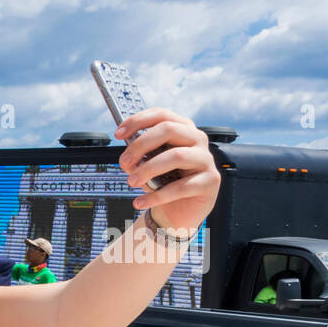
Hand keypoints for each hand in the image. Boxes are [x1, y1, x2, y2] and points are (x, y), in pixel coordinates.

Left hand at [116, 108, 219, 231]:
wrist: (178, 211)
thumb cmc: (163, 183)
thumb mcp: (147, 165)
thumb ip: (139, 157)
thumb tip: (127, 159)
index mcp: (182, 129)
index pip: (162, 115)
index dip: (138, 121)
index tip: (118, 134)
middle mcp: (197, 139)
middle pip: (169, 130)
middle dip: (141, 145)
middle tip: (124, 162)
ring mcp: (206, 159)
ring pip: (176, 156)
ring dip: (148, 169)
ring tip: (131, 182)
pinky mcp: (210, 181)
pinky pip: (181, 187)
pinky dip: (156, 196)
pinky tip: (140, 202)